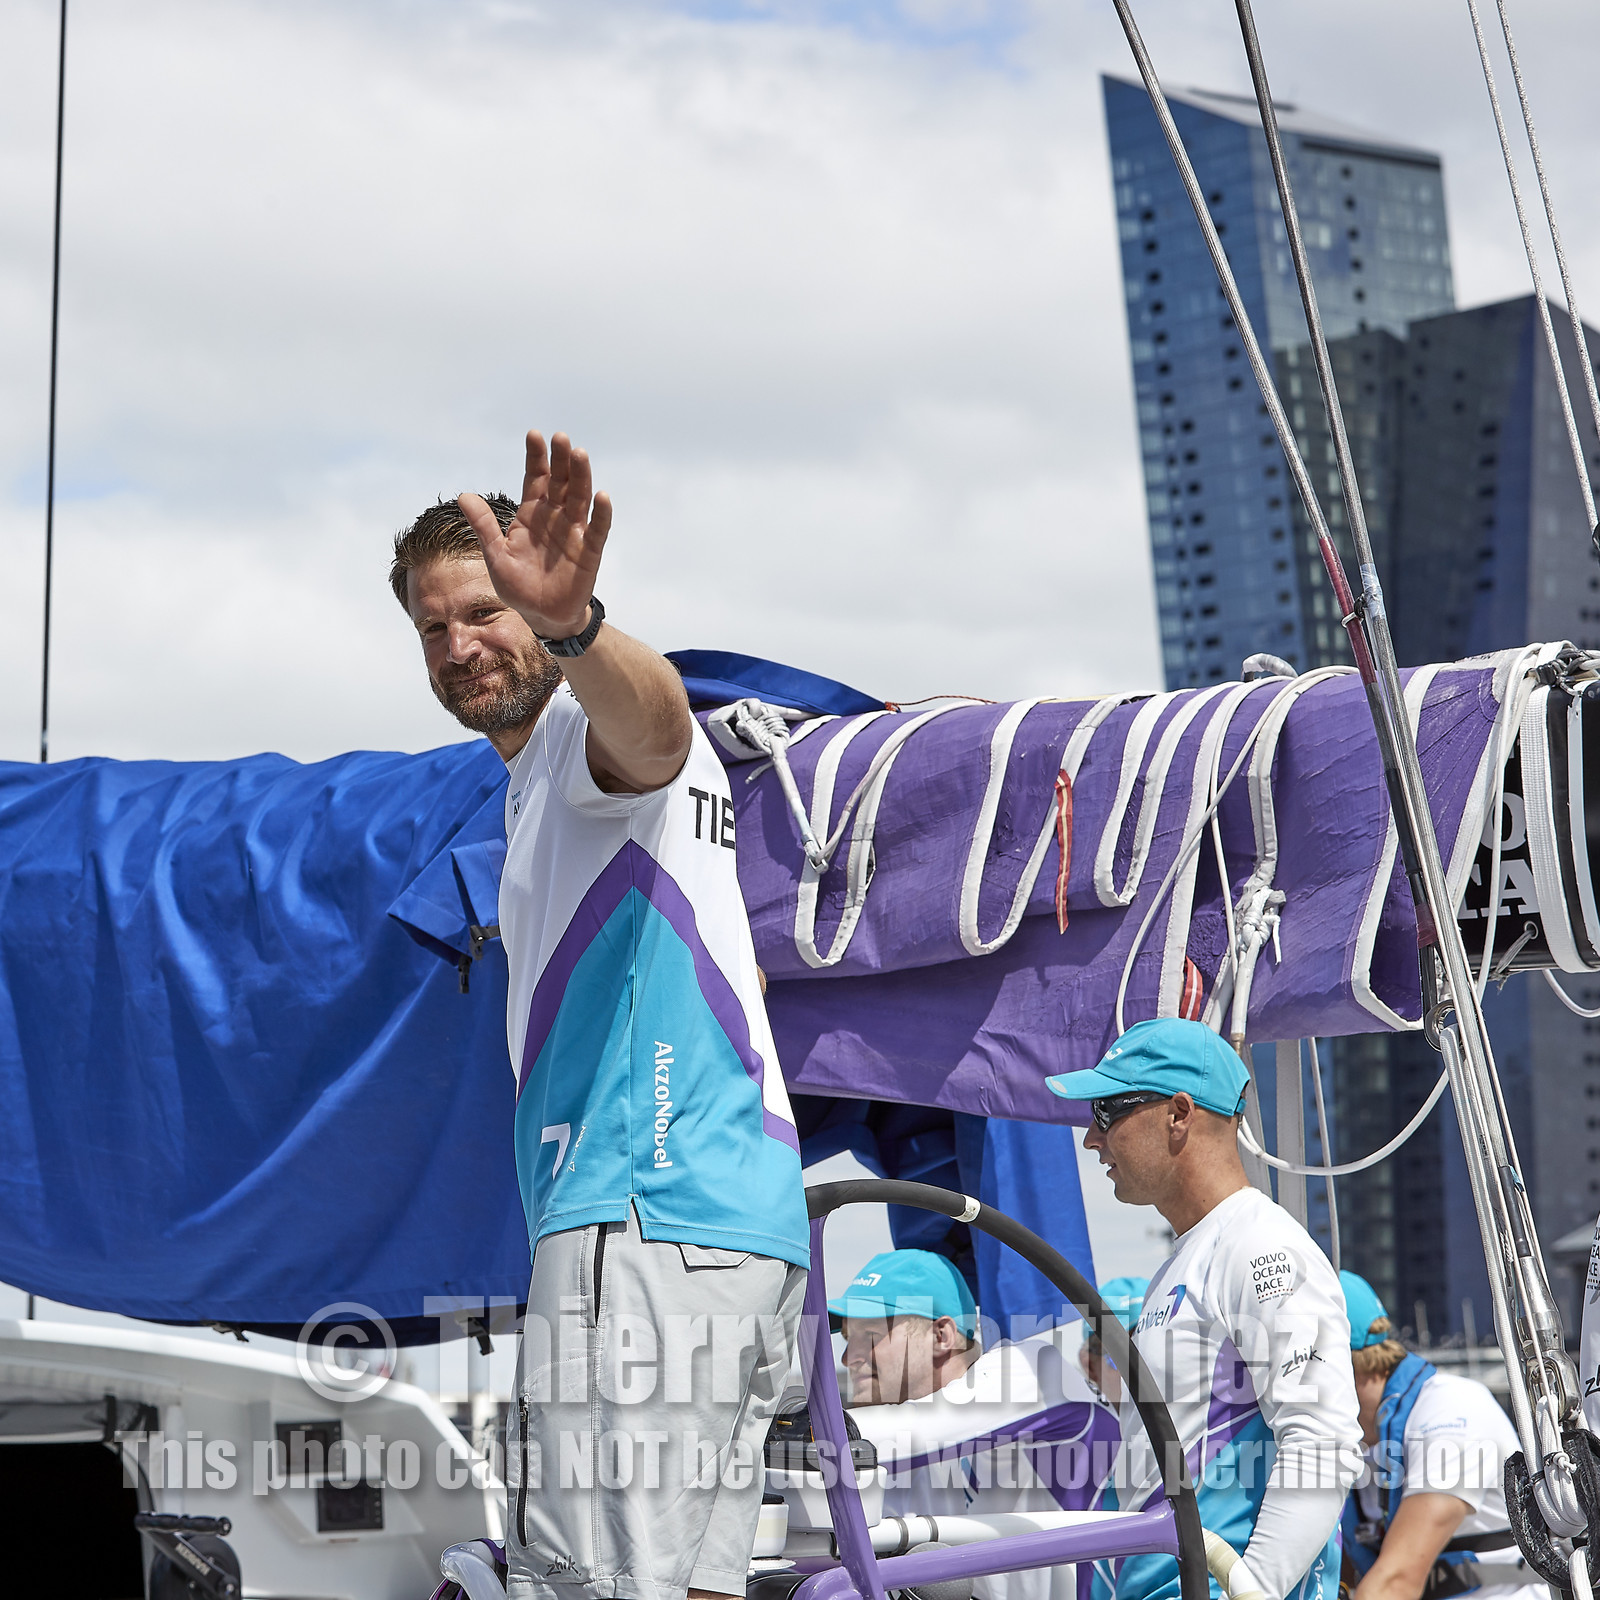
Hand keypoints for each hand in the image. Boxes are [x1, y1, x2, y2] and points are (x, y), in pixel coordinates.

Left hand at [459, 431, 610, 639]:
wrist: (542, 616)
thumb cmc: (517, 585)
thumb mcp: (495, 555)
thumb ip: (484, 525)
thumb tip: (463, 496)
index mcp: (531, 514)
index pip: (535, 479)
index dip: (536, 458)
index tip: (534, 434)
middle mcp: (554, 517)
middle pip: (560, 482)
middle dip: (560, 460)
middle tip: (560, 438)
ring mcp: (573, 532)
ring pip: (580, 498)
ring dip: (581, 476)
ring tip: (580, 454)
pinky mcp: (589, 551)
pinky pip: (597, 529)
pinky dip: (601, 513)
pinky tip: (601, 496)